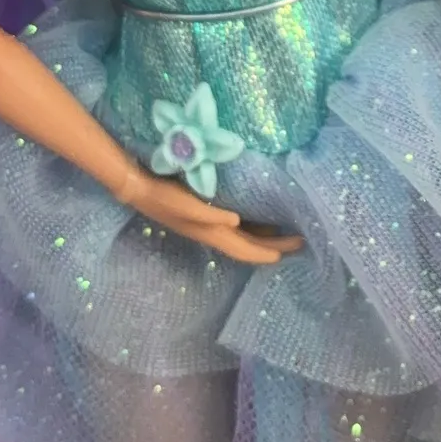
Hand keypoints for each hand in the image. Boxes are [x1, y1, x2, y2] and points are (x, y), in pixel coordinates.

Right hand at [127, 170, 301, 265]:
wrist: (139, 188)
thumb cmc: (163, 196)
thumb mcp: (185, 205)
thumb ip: (209, 215)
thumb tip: (235, 221)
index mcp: (212, 233)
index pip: (245, 250)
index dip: (267, 253)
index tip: (291, 251)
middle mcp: (214, 233)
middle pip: (250, 245)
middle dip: (274, 245)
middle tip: (300, 240)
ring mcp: (210, 226)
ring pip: (244, 237)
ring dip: (265, 238)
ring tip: (287, 232)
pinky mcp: (206, 215)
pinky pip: (237, 227)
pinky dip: (253, 226)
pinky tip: (261, 218)